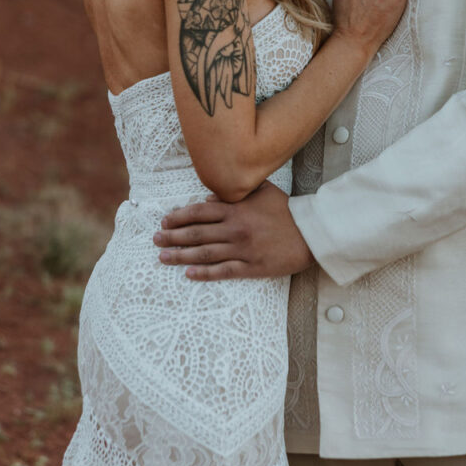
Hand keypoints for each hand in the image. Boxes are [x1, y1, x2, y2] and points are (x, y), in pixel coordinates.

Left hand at [152, 180, 312, 279]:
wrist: (310, 233)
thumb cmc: (286, 210)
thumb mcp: (262, 191)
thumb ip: (236, 191)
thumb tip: (210, 196)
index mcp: (236, 209)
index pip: (200, 212)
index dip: (180, 217)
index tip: (165, 221)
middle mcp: (235, 229)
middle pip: (197, 234)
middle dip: (173, 237)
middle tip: (155, 240)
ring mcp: (242, 249)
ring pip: (205, 254)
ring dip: (181, 256)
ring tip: (163, 257)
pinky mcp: (251, 267)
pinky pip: (223, 271)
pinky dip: (204, 273)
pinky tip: (188, 274)